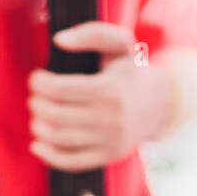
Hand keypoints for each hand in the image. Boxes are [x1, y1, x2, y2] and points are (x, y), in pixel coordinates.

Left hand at [28, 22, 170, 171]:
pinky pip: (70, 162)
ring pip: (58, 138)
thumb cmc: (132, 72)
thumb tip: (58, 40)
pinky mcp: (107, 156)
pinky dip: (48, 155)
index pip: (57, 89)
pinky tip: (38, 144)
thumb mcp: (119, 44)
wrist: (161, 105)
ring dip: (38, 126)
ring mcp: (109, 140)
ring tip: (38, 116)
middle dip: (36, 104)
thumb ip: (91, 33)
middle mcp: (110, 118)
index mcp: (109, 89)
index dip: (38, 83)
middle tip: (35, 97)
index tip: (36, 78)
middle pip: (54, 114)